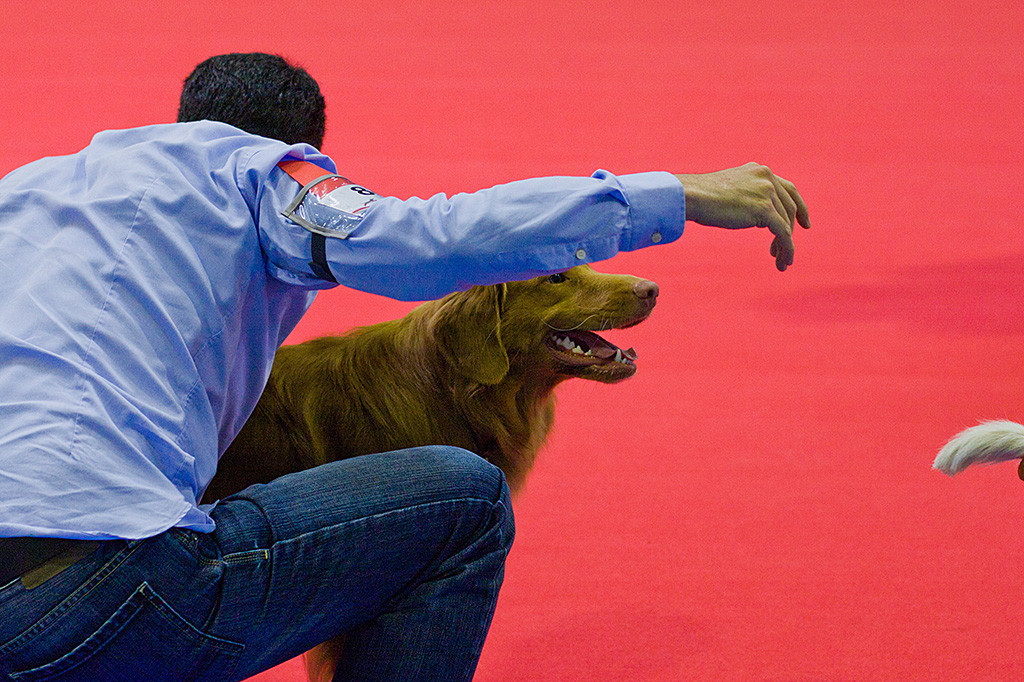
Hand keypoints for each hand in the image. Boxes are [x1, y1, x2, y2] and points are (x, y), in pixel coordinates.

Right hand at [674, 163, 809, 270]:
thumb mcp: (729, 190)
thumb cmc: (701, 197)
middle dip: (790, 230)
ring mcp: (766, 192)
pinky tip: (783, 261)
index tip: (804, 223)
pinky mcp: (764, 209)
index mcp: (759, 171)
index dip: (799, 207)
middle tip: (785, 249)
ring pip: (786, 223)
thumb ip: (746, 196)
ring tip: (780, 260)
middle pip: (789, 208)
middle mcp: (766, 178)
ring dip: (785, 244)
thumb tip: (753, 214)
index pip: (788, 189)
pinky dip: (786, 248)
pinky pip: (783, 233)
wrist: (690, 196)